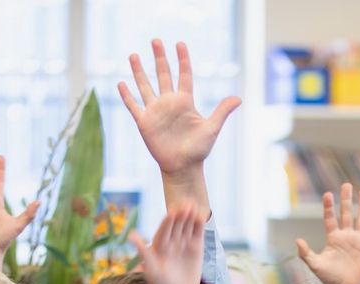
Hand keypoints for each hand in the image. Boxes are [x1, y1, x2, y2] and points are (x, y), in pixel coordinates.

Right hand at [119, 39, 240, 215]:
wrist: (183, 168)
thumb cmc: (199, 150)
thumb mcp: (212, 129)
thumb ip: (222, 112)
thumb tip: (239, 99)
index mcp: (185, 102)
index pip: (184, 76)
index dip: (183, 60)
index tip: (180, 44)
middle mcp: (169, 103)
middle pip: (163, 75)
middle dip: (159, 58)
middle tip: (156, 40)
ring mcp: (156, 111)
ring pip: (145, 86)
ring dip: (139, 71)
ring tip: (133, 55)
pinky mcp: (144, 122)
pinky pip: (133, 106)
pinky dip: (127, 95)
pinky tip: (121, 83)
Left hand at [130, 205, 202, 283]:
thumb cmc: (160, 283)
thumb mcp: (151, 268)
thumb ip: (143, 251)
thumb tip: (130, 235)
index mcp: (159, 244)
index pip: (164, 230)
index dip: (168, 221)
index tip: (172, 212)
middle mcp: (171, 241)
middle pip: (176, 226)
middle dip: (181, 215)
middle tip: (186, 204)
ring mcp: (184, 243)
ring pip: (187, 227)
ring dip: (190, 216)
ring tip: (195, 205)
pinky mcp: (196, 247)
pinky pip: (197, 233)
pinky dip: (199, 225)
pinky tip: (201, 214)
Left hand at [296, 184, 359, 283]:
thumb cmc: (329, 278)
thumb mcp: (315, 265)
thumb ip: (306, 253)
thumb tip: (298, 240)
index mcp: (334, 238)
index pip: (331, 218)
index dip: (329, 207)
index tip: (328, 195)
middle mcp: (346, 236)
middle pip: (347, 214)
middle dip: (347, 200)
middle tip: (347, 185)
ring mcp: (358, 241)